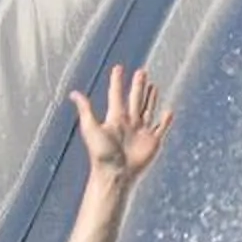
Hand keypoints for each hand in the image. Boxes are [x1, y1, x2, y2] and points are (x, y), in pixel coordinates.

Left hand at [71, 63, 172, 181]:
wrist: (116, 174)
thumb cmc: (101, 153)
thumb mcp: (91, 128)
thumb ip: (85, 110)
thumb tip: (73, 93)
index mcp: (115, 118)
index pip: (116, 95)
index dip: (117, 82)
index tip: (118, 68)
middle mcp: (129, 123)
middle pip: (135, 99)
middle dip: (138, 86)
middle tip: (141, 72)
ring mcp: (142, 131)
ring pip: (148, 110)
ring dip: (151, 98)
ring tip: (154, 86)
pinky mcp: (153, 141)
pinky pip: (161, 128)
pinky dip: (166, 120)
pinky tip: (169, 111)